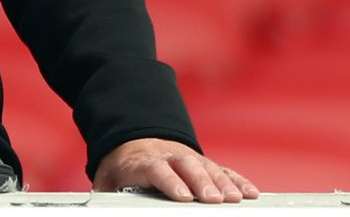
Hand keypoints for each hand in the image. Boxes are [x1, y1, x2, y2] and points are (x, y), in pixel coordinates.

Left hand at [93, 138, 257, 202]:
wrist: (132, 142)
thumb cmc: (122, 168)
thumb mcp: (106, 180)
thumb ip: (106, 193)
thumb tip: (100, 207)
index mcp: (143, 161)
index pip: (156, 169)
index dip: (169, 181)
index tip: (182, 196)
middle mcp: (168, 156)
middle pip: (186, 166)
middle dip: (201, 182)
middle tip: (213, 200)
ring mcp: (189, 159)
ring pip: (208, 167)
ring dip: (224, 182)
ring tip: (235, 199)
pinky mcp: (204, 164)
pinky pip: (223, 170)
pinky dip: (238, 181)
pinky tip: (250, 193)